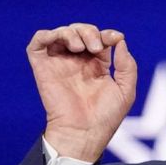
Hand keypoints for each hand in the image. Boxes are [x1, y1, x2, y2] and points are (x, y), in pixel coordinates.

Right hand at [27, 23, 137, 162]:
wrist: (83, 133)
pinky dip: (47, 34)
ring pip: (61, 33)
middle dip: (89, 31)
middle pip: (81, 31)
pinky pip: (38, 42)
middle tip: (96, 46)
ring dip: (72, 32)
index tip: (115, 39)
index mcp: (96, 67)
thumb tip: (120, 41)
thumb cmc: (105, 118)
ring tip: (80, 47)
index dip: (107, 34)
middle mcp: (77, 63)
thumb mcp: (125, 91)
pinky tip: (60, 40)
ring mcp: (59, 64)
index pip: (100, 40)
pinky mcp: (43, 67)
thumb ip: (127, 66)